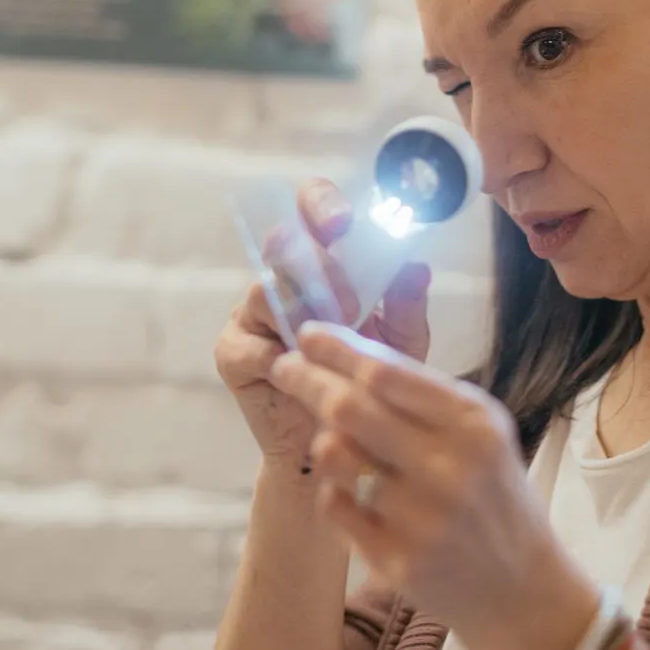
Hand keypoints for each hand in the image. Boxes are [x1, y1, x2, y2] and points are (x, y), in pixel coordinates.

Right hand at [212, 179, 433, 466]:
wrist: (344, 445)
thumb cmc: (371, 381)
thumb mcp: (401, 342)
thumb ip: (407, 304)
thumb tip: (416, 264)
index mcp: (323, 260)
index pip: (311, 207)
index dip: (322, 204)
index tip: (345, 224)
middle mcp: (282, 278)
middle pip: (281, 240)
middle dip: (315, 262)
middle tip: (352, 301)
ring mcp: (252, 313)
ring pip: (263, 288)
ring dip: (300, 311)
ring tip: (334, 340)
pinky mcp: (234, 353)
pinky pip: (249, 343)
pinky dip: (278, 357)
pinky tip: (299, 372)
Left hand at [269, 323, 601, 649]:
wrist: (522, 588)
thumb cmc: (494, 493)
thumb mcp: (482, 430)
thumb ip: (423, 392)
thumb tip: (350, 349)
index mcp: (473, 424)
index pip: (385, 373)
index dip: (337, 349)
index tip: (307, 334)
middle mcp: (449, 469)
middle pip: (349, 407)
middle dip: (305, 379)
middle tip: (285, 367)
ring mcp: (421, 519)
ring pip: (334, 456)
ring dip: (322, 438)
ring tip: (330, 436)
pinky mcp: (397, 562)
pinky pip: (335, 505)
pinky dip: (334, 487)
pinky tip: (349, 486)